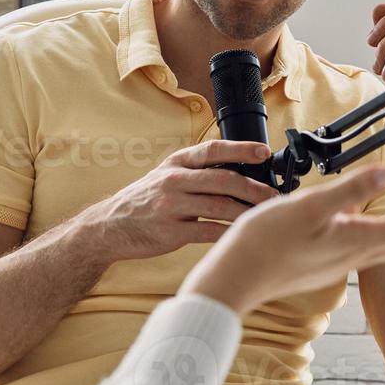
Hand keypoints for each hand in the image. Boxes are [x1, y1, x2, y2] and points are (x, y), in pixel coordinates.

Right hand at [81, 140, 278, 261]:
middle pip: (223, 179)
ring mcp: (171, 206)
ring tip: (266, 216)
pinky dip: (229, 233)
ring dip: (248, 211)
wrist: (109, 227)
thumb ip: (196, 172)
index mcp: (176, 163)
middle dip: (254, 187)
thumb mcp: (166, 176)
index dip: (241, 149)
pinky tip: (244, 235)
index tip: (264, 152)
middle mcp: (173, 180)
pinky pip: (208, 231)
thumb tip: (240, 172)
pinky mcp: (171, 232)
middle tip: (275, 195)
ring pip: (219, 206)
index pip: (213, 150)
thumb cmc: (144, 201)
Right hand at [180, 166, 384, 314]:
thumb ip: (349, 190)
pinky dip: (379, 229)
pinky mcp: (324, 265)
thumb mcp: (309, 206)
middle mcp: (355, 256)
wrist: (237, 280)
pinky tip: (363, 217)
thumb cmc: (266, 243)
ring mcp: (340, 263)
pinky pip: (365, 246)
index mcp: (358, 240)